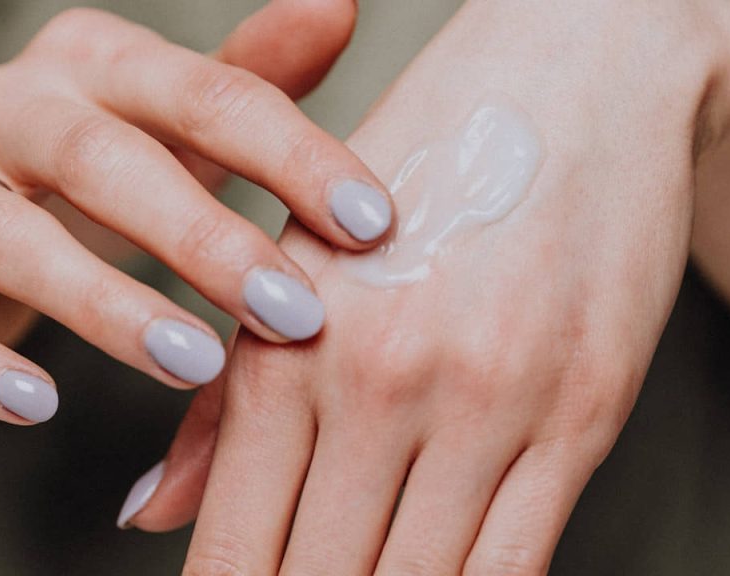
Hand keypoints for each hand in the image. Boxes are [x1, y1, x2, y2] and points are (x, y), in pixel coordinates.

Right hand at [0, 1, 392, 423]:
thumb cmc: (105, 164)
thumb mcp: (178, 122)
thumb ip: (249, 79)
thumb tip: (336, 5)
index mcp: (93, 60)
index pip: (205, 94)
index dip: (292, 156)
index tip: (371, 224)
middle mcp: (6, 105)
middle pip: (101, 158)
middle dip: (202, 239)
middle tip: (293, 314)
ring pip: (4, 234)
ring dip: (103, 304)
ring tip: (193, 362)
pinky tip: (36, 405)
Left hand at [123, 0, 729, 571]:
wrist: (573, 76)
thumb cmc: (416, 175)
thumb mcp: (301, 267)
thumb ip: (222, 407)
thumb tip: (146, 517)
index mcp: (286, 346)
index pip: (236, 537)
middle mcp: (377, 379)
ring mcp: (486, 399)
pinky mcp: (583, 410)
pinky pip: (518, 561)